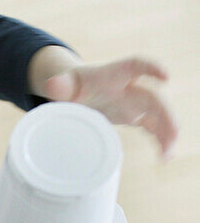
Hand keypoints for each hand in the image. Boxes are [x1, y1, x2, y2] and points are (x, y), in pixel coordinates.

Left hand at [43, 57, 177, 155]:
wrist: (75, 91)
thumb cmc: (71, 85)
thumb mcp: (64, 85)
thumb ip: (59, 85)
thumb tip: (51, 85)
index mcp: (112, 76)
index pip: (135, 66)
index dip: (151, 68)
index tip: (166, 76)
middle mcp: (129, 88)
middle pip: (153, 98)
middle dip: (165, 114)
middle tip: (172, 134)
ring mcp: (134, 103)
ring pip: (158, 115)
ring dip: (167, 132)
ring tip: (166, 155)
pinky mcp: (135, 116)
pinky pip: (154, 127)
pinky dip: (160, 140)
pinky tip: (164, 156)